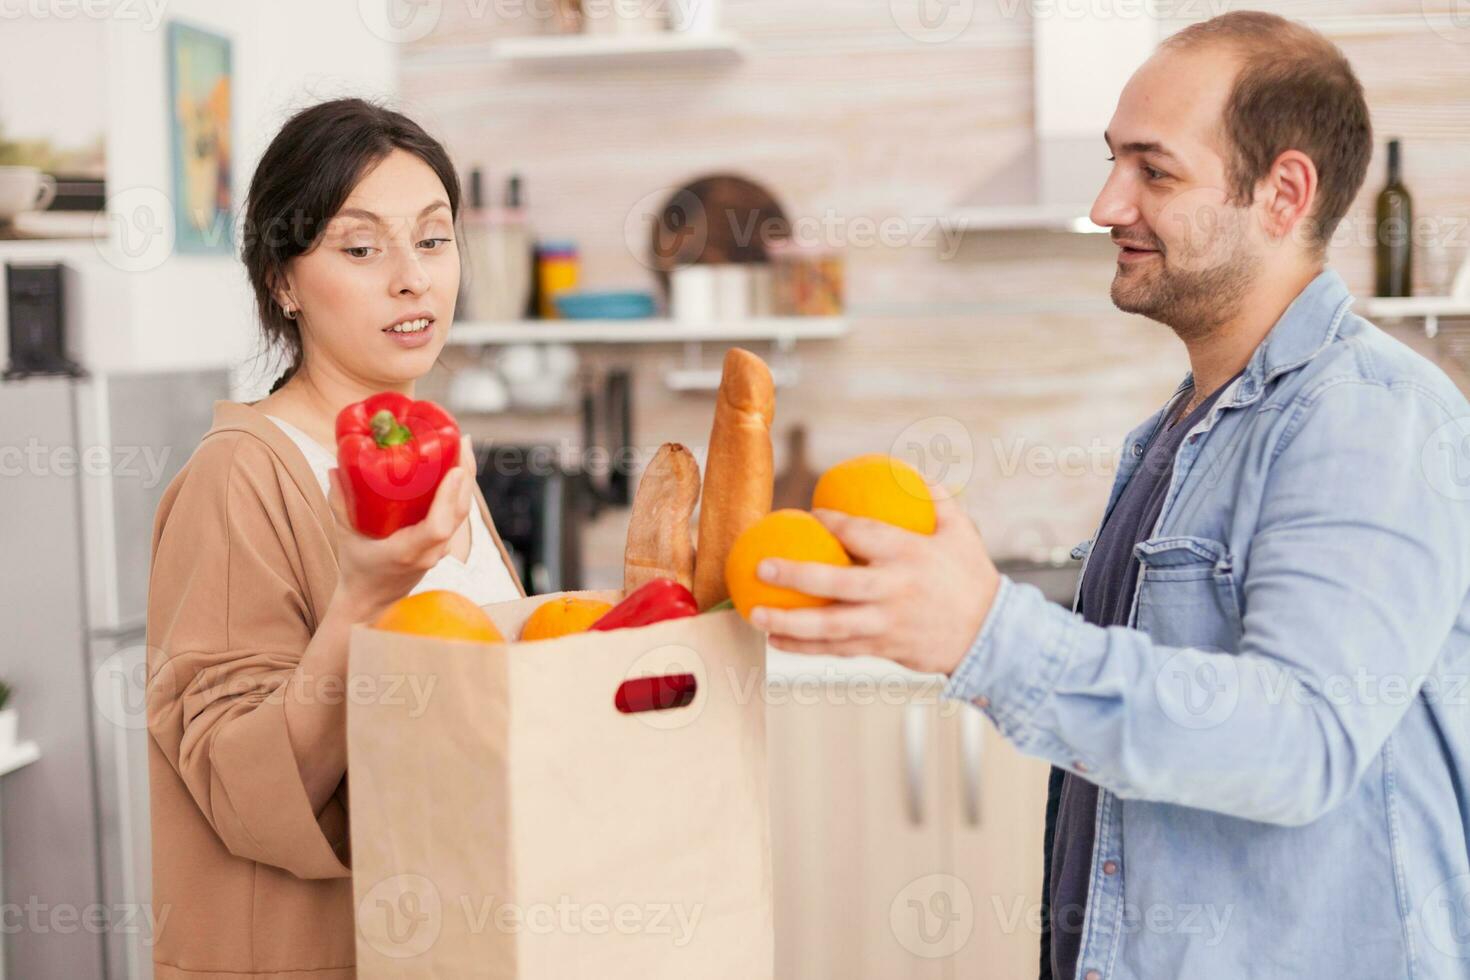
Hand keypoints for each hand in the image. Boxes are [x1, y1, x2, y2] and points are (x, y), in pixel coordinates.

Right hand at [326, 435, 473, 623]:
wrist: (371, 599)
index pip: (438, 526)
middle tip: (462, 440)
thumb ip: (338, 502)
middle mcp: (431, 551)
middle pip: (458, 512)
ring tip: (463, 444)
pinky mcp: (443, 543)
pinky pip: (457, 513)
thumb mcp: (344, 534)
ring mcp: (441, 549)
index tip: (454, 470)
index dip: (449, 497)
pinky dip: (460, 489)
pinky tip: (458, 464)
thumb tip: (336, 466)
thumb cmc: (357, 567)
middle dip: (465, 474)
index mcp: (408, 551)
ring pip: (462, 512)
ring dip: (466, 478)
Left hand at [750, 493, 1001, 674]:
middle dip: (795, 575)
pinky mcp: (883, 648)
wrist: (990, 635)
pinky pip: (837, 650)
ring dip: (789, 621)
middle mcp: (894, 591)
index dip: (832, 524)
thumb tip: (905, 469)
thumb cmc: (970, 576)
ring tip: (755, 613)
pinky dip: (805, 647)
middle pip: (835, 584)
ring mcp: (886, 623)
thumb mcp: (961, 531)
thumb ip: (934, 497)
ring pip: (830, 627)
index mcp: (910, 555)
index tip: (811, 514)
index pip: (862, 535)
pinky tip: (776, 639)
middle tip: (761, 565)